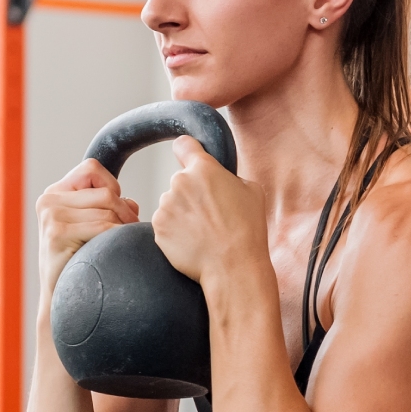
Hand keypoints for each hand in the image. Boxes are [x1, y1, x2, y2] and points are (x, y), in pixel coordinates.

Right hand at [37, 159, 138, 291]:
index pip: (92, 169)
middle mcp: (49, 200)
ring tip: (122, 243)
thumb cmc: (80, 262)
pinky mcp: (57, 233)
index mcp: (55, 193)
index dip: (112, 185)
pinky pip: (102, 227)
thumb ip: (108, 209)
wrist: (60, 298)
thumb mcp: (91, 228)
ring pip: (107, 209)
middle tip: (131, 232)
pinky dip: (116, 237)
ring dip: (123, 227)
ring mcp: (50, 215)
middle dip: (125, 213)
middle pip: (105, 192)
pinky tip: (116, 250)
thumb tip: (132, 203)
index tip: (117, 210)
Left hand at [150, 136, 269, 292]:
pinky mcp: (158, 227)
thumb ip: (229, 177)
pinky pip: (165, 224)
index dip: (187, 152)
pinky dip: (176, 232)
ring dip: (183, 214)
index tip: (188, 158)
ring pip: (172, 204)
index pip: (184, 145)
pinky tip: (194, 242)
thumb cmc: (248, 230)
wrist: (233, 266)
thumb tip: (221, 178)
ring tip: (204, 232)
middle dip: (191, 194)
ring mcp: (166, 205)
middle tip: (211, 214)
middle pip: (181, 181)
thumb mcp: (252, 191)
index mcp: (203, 169)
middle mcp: (180, 182)